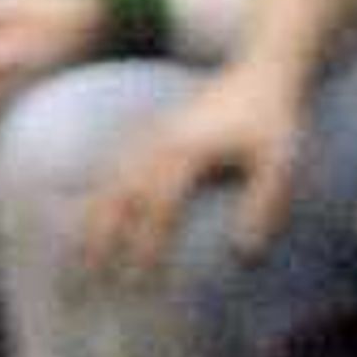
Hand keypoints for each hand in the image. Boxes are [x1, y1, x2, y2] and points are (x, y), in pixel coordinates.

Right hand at [78, 57, 304, 272]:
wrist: (258, 73)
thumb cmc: (271, 121)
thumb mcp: (280, 161)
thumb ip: (265, 205)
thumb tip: (246, 254)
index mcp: (186, 152)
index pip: (158, 209)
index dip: (146, 247)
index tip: (139, 283)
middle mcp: (158, 146)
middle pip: (117, 200)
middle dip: (99, 243)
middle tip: (86, 282)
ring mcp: (147, 139)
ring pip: (106, 188)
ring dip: (88, 226)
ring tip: (76, 264)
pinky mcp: (146, 137)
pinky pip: (109, 174)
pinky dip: (93, 203)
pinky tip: (85, 227)